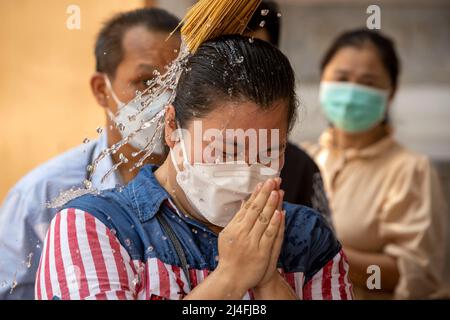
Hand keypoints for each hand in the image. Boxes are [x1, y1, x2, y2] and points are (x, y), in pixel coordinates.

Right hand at [214, 178, 283, 293]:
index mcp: (234, 227)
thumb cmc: (230, 256)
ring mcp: (251, 243)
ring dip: (271, 205)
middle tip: (273, 180)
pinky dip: (275, 224)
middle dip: (265, 194)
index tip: (263, 183)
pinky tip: (280, 213)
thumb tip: (244, 202)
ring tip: (278, 191)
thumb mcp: (228, 235)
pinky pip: (269, 235)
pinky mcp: (261, 252)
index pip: (247, 207)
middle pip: (256, 210)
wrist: (231, 278)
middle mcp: (242, 233)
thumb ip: (237, 218)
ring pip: (263, 220)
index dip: (256, 194)